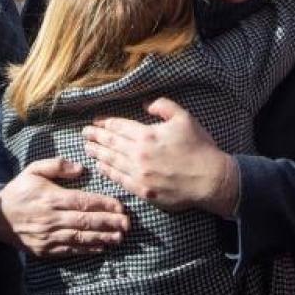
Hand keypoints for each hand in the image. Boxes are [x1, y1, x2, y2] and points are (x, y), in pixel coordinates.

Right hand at [0, 158, 129, 256]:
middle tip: (128, 224)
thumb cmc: (20, 190)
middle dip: (109, 222)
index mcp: (51, 198)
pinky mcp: (45, 249)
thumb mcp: (33, 170)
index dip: (104, 204)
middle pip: (85, 221)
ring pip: (80, 238)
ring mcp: (48, 236)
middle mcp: (51, 219)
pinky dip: (86, 249)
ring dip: (102, 238)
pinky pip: (69, 250)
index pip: (83, 201)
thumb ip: (57, 165)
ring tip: (120, 237)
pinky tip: (101, 247)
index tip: (121, 206)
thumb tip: (81, 168)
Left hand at [81, 98, 239, 216]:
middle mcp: (139, 154)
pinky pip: (119, 179)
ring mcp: (139, 174)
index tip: (96, 121)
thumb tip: (145, 103)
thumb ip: (163, 106)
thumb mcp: (184, 118)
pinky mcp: (142, 190)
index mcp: (147, 135)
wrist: (210, 179)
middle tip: (84, 133)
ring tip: (87, 148)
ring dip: (97, 153)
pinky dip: (107, 172)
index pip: (119, 127)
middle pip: (111, 143)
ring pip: (111, 161)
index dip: (105, 123)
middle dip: (95, 137)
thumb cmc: (199, 147)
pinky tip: (100, 167)